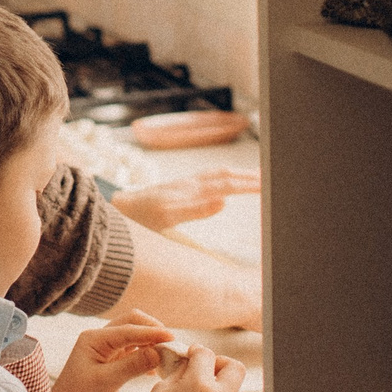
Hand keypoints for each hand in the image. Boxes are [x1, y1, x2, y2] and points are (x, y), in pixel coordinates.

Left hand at [48, 316, 172, 391]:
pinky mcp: (114, 367)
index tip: (172, 338)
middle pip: (133, 324)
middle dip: (152, 331)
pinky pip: (135, 354)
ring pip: (135, 339)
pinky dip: (148, 357)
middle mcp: (100, 342)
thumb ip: (132, 365)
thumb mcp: (106, 382)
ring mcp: (107, 353)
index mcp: (94, 339)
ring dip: (152, 344)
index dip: (152, 332)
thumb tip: (158, 351)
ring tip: (167, 356)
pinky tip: (156, 370)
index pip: (128, 328)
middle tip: (171, 345)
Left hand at [110, 169, 258, 232]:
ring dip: (240, 174)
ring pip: (219, 174)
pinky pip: (211, 178)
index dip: (250, 185)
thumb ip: (195, 209)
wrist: (118, 209)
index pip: (229, 184)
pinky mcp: (181, 188)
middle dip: (250, 176)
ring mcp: (186, 184)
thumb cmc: (140, 216)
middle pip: (227, 175)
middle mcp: (190, 183)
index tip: (270, 186)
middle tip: (273, 178)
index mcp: (192, 190)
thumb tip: (225, 201)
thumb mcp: (167, 217)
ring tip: (258, 178)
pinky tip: (228, 183)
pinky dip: (227, 177)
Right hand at [119, 344, 245, 391]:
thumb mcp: (160, 391)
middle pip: (235, 368)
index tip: (190, 356)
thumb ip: (180, 372)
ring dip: (215, 389)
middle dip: (220, 364)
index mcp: (199, 385)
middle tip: (204, 372)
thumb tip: (190, 362)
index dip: (196, 352)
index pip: (207, 354)